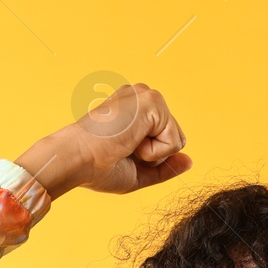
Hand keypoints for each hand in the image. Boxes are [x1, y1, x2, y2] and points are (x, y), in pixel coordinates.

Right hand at [16, 83, 192, 197]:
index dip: (148, 158)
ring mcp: (146, 95)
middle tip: (122, 149)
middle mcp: (140, 97)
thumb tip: (190, 161)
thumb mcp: (138, 172)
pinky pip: (174, 141)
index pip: (164, 139)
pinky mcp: (152, 101)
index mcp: (134, 109)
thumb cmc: (97, 167)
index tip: (119, 151)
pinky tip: (129, 141)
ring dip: (153, 154)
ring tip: (125, 144)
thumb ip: (165, 167)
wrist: (77, 160)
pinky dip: (154, 152)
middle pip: (174, 138)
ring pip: (176, 140)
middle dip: (154, 156)